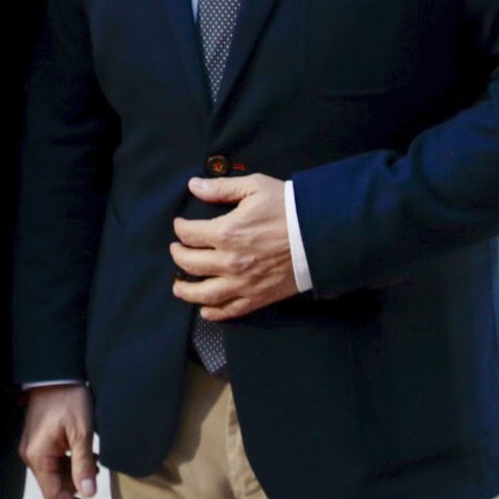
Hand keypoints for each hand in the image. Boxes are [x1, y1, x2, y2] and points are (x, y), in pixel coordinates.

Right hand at [19, 385, 95, 498]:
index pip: (53, 493)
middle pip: (53, 483)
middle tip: (96, 471)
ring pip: (54, 471)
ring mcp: (31, 446)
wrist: (55, 373)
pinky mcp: (36, 439)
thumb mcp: (81, 432)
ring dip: (73, 471)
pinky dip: (68, 460)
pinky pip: (52, 459)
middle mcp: (30, 454)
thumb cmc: (69, 399)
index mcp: (37, 456)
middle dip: (76, 483)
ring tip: (93, 459)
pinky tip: (84, 451)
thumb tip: (88, 494)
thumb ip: (83, 465)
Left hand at [171, 173, 299, 321]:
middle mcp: (230, 261)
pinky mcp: (257, 297)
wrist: (322, 234)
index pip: (189, 234)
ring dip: (185, 290)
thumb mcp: (254, 187)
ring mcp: (243, 283)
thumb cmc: (288, 207)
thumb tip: (193, 186)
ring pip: (203, 293)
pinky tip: (205, 309)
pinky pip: (230, 310)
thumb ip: (221, 188)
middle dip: (178, 255)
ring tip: (178, 285)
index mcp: (227, 232)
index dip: (180, 228)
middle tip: (177, 250)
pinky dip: (213, 312)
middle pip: (190, 263)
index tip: (180, 225)